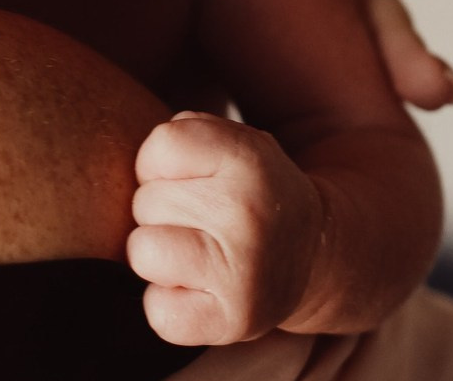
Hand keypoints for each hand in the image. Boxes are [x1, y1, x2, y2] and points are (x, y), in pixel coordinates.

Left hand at [128, 111, 322, 345]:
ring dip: (158, 253)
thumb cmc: (251, 190)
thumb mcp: (235, 140)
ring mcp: (243, 271)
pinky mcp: (234, 321)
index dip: (162, 161)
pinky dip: (168, 303)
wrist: (313, 252)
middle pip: (145, 201)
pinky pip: (157, 310)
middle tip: (202, 219)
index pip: (161, 145)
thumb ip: (185, 132)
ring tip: (195, 251)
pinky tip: (198, 288)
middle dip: (162, 209)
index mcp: (249, 159)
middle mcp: (247, 212)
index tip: (190, 176)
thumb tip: (139, 171)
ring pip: (141, 251)